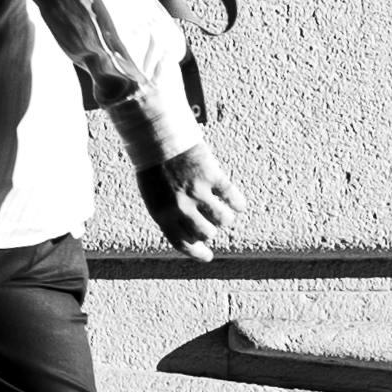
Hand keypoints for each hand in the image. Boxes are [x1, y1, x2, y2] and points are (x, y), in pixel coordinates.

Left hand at [133, 138, 242, 261]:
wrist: (157, 136)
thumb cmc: (153, 166)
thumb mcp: (153, 195)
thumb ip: (169, 215)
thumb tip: (190, 234)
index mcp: (162, 214)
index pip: (183, 243)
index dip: (198, 253)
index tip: (208, 256)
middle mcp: (181, 207)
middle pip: (206, 233)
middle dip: (210, 232)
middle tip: (211, 225)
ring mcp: (198, 192)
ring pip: (223, 219)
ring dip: (225, 218)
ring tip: (223, 213)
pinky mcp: (212, 175)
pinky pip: (232, 197)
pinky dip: (238, 203)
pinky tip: (238, 205)